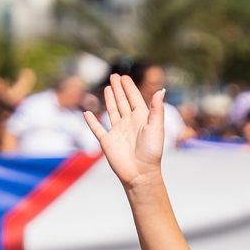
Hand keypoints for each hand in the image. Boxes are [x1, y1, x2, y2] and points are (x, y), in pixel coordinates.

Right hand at [87, 73, 164, 191]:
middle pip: (122, 102)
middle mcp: (129, 123)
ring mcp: (117, 132)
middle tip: (114, 75)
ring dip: (109, 99)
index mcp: (141, 119)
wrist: (140, 173)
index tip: (125, 76)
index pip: (134, 98)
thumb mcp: (156, 127)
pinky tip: (87, 113)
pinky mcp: (107, 141)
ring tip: (108, 87)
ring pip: (112, 111)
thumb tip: (161, 90)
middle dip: (119, 89)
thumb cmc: (151, 152)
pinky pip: (97, 129)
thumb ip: (157, 109)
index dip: (129, 87)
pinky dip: (91, 121)